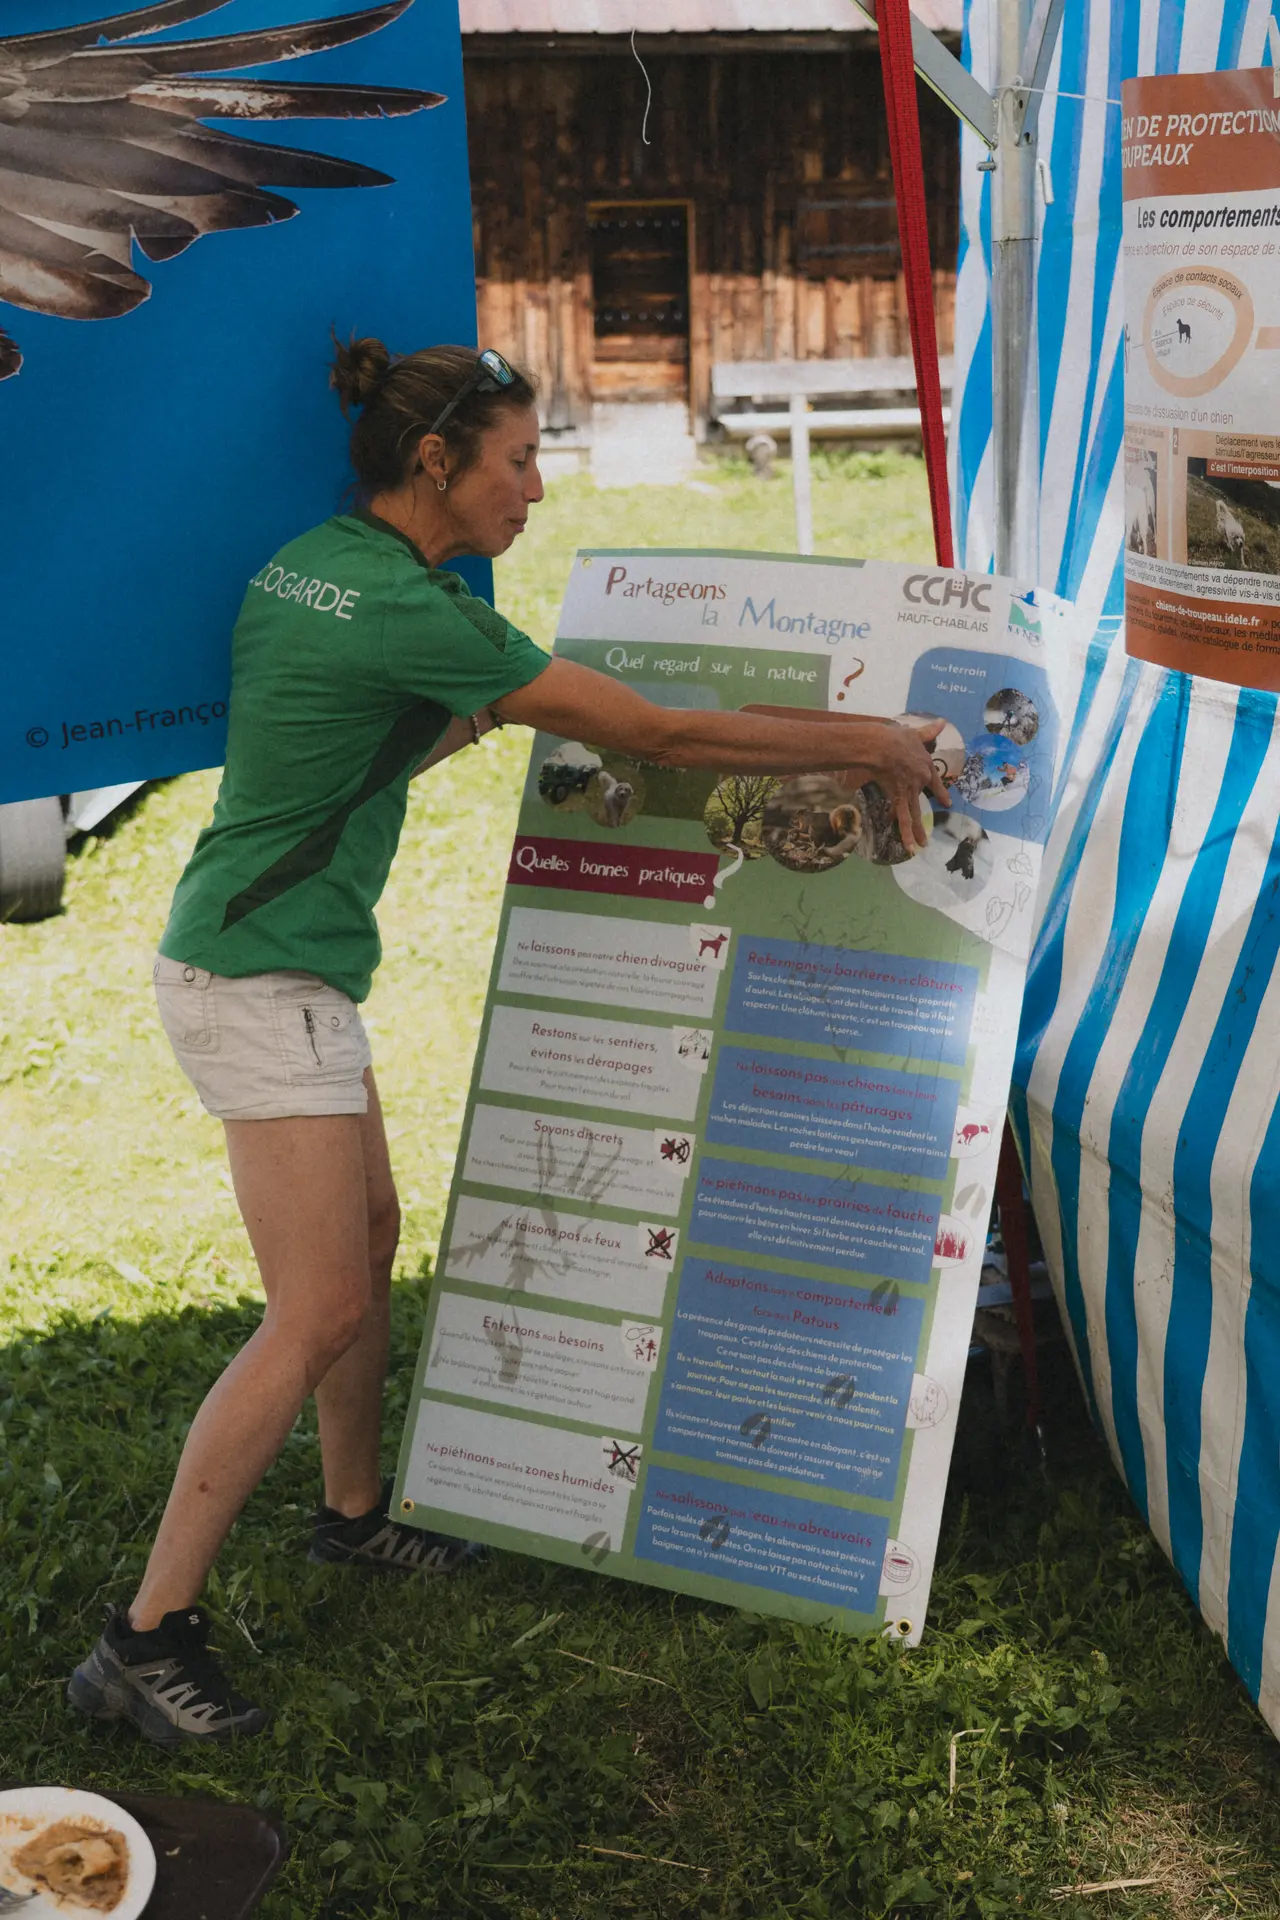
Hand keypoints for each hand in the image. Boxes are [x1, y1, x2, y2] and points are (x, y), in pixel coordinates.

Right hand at [851, 722, 950, 850]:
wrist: (884, 746)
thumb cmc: (896, 738)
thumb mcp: (915, 733)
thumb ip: (928, 732)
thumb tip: (942, 722)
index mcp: (925, 766)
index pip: (934, 781)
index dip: (940, 793)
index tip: (947, 802)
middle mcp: (920, 780)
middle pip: (922, 800)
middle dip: (924, 814)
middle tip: (929, 828)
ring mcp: (911, 791)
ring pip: (914, 813)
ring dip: (918, 831)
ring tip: (922, 845)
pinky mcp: (899, 798)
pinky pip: (903, 819)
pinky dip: (906, 834)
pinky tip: (910, 847)